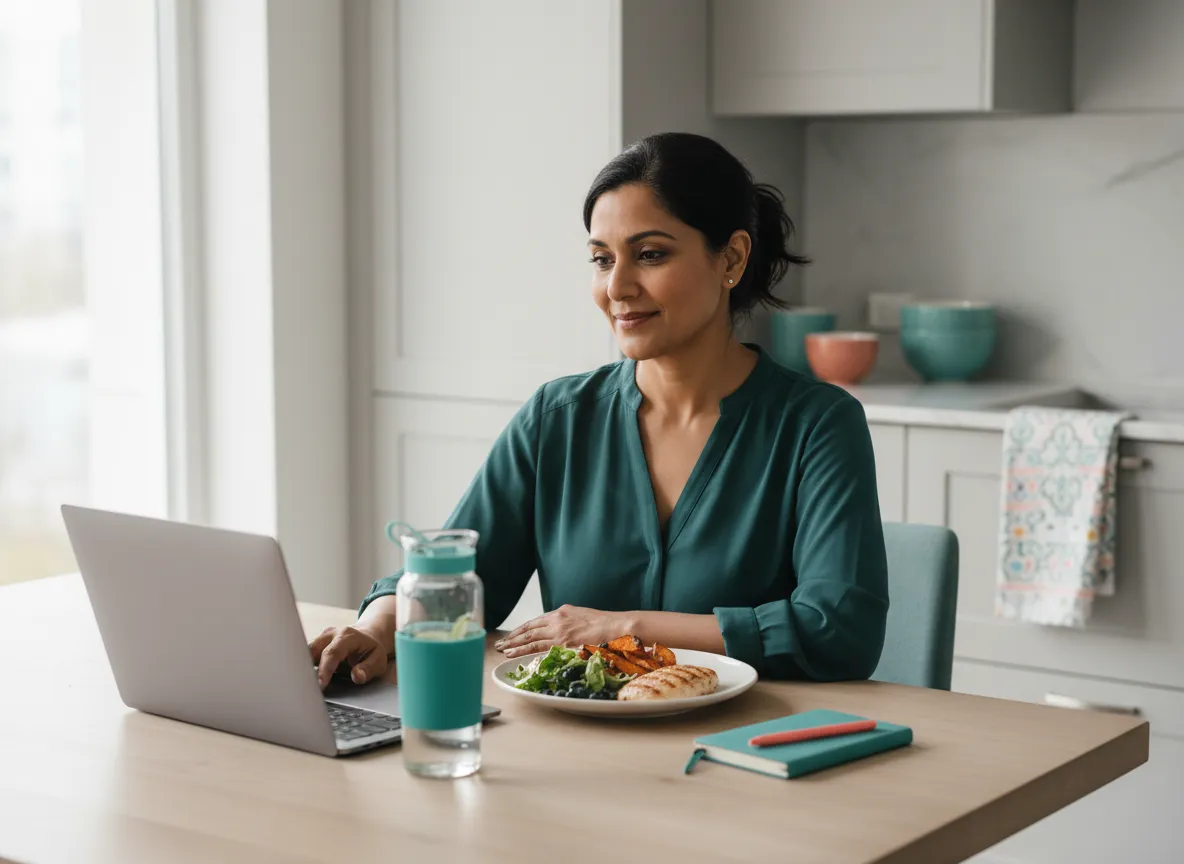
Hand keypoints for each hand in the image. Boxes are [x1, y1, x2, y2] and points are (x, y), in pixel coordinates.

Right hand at [309, 624, 390, 688]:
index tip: (320, 685)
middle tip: (307, 688)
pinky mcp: (316, 644)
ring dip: (304, 669)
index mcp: (347, 636)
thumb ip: (368, 669)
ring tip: (304, 685)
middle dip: (307, 669)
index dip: (325, 669)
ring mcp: (321, 638)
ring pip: (305, 653)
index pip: (332, 653)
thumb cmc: (372, 651)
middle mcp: (331, 634)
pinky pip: (305, 656)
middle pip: (312, 650)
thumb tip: (357, 676)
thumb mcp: (379, 660)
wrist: (367, 637)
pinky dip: (304, 668)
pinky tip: (305, 680)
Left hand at [493, 605, 631, 658]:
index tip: (512, 635)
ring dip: (513, 643)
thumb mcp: (585, 620)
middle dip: (513, 636)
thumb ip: (571, 625)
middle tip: (500, 643)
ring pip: (529, 637)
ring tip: (501, 649)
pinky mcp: (563, 642)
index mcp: (563, 612)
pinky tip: (512, 653)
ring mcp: (560, 630)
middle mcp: (558, 619)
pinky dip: (522, 650)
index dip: (522, 629)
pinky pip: (537, 646)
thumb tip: (564, 636)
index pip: (537, 621)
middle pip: (529, 628)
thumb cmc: (607, 626)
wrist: (619, 626)